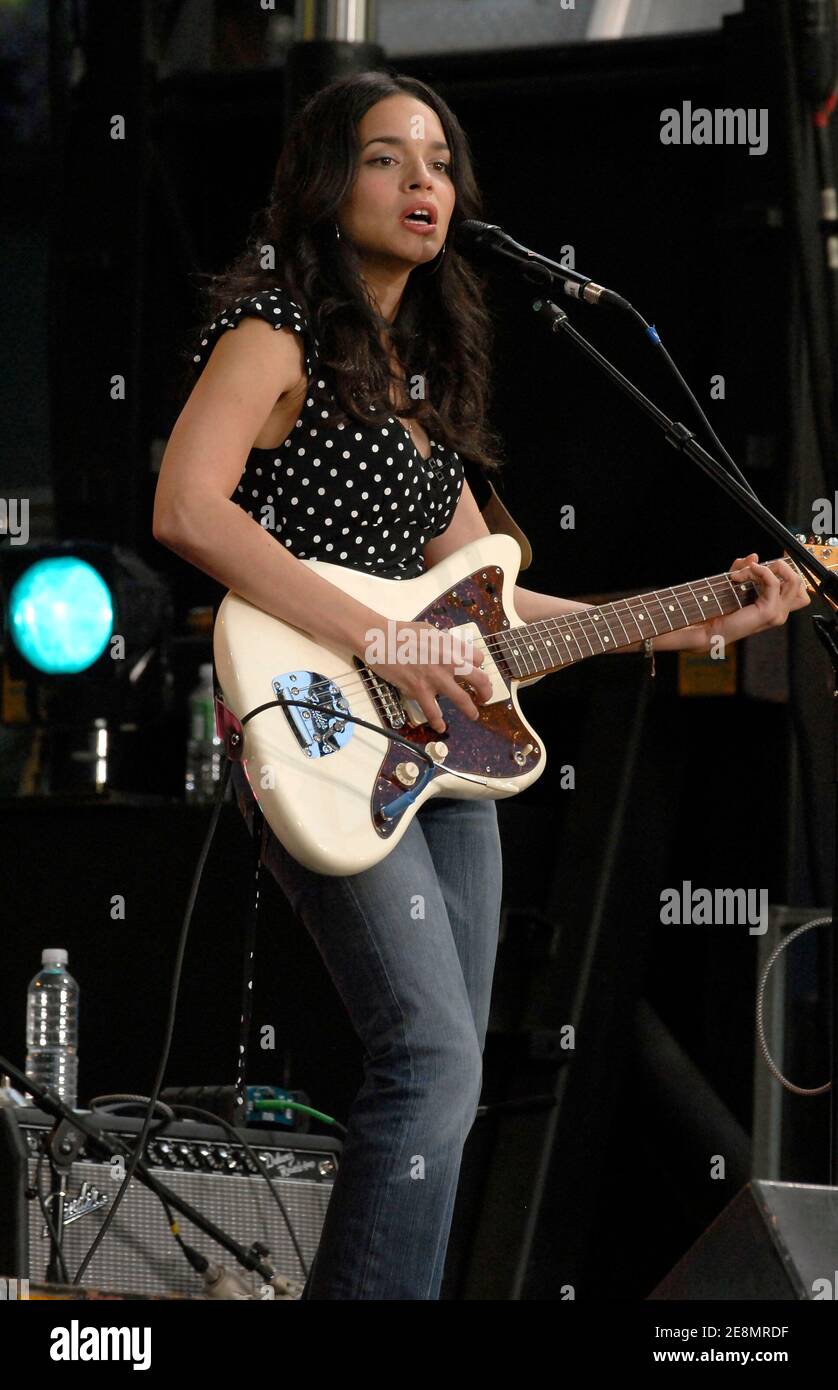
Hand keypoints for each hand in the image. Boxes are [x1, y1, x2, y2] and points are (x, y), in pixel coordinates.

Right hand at [363, 619, 492, 732]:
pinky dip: (438, 722)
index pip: (477, 658)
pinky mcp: (420, 690)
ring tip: (474, 714)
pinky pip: (433, 711)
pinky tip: (440, 727)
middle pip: (479, 679)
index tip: (475, 671)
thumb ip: (443, 643)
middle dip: (486, 690)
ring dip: (470, 710)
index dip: (478, 666)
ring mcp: (436, 678)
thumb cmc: (401, 632)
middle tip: (485, 696)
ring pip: (462, 699)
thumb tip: (450, 650)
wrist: (379, 640)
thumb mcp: (429, 630)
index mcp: (451, 646)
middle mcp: (449, 662)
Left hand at [702, 552, 810, 646]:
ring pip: (792, 580)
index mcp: (776, 607)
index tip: (767, 563)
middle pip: (799, 583)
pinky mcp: (769, 612)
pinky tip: (748, 572)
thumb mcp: (735, 582)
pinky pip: (774, 583)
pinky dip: (762, 572)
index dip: (787, 570)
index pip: (797, 587)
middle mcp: (780, 612)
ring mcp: (777, 613)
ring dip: (769, 569)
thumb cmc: (721, 611)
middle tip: (759, 568)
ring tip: (750, 571)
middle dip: (781, 567)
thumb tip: (754, 557)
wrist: (711, 629)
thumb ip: (745, 568)